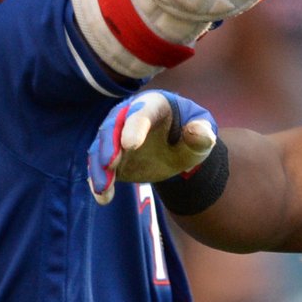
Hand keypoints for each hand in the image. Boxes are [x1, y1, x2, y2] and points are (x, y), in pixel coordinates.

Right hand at [88, 90, 217, 205]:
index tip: (130, 145)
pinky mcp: (111, 155)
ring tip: (103, 187)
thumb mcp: (202, 136)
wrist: (179, 148)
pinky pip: (100, 166)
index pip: (142, 112)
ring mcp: (116, 135)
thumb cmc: (192, 136)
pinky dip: (99, 180)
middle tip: (109, 164)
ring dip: (99, 167)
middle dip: (109, 145)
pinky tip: (103, 197)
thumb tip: (197, 131)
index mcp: (154, 104)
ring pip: (101, 147)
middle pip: (113, 126)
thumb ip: (202, 134)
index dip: (135, 127)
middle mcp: (129, 115)